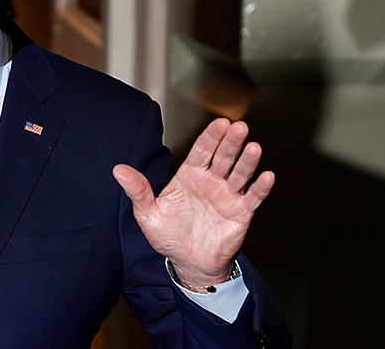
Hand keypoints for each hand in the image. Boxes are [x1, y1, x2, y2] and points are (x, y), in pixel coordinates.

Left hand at [112, 118, 274, 290]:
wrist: (187, 262)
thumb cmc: (167, 235)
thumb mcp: (147, 213)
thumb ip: (138, 190)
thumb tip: (118, 169)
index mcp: (189, 176)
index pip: (202, 151)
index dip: (211, 137)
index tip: (220, 123)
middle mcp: (211, 181)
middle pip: (223, 157)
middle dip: (231, 142)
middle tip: (238, 126)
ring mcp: (227, 196)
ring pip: (240, 173)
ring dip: (247, 160)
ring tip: (253, 147)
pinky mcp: (240, 213)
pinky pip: (253, 197)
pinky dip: (260, 187)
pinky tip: (267, 176)